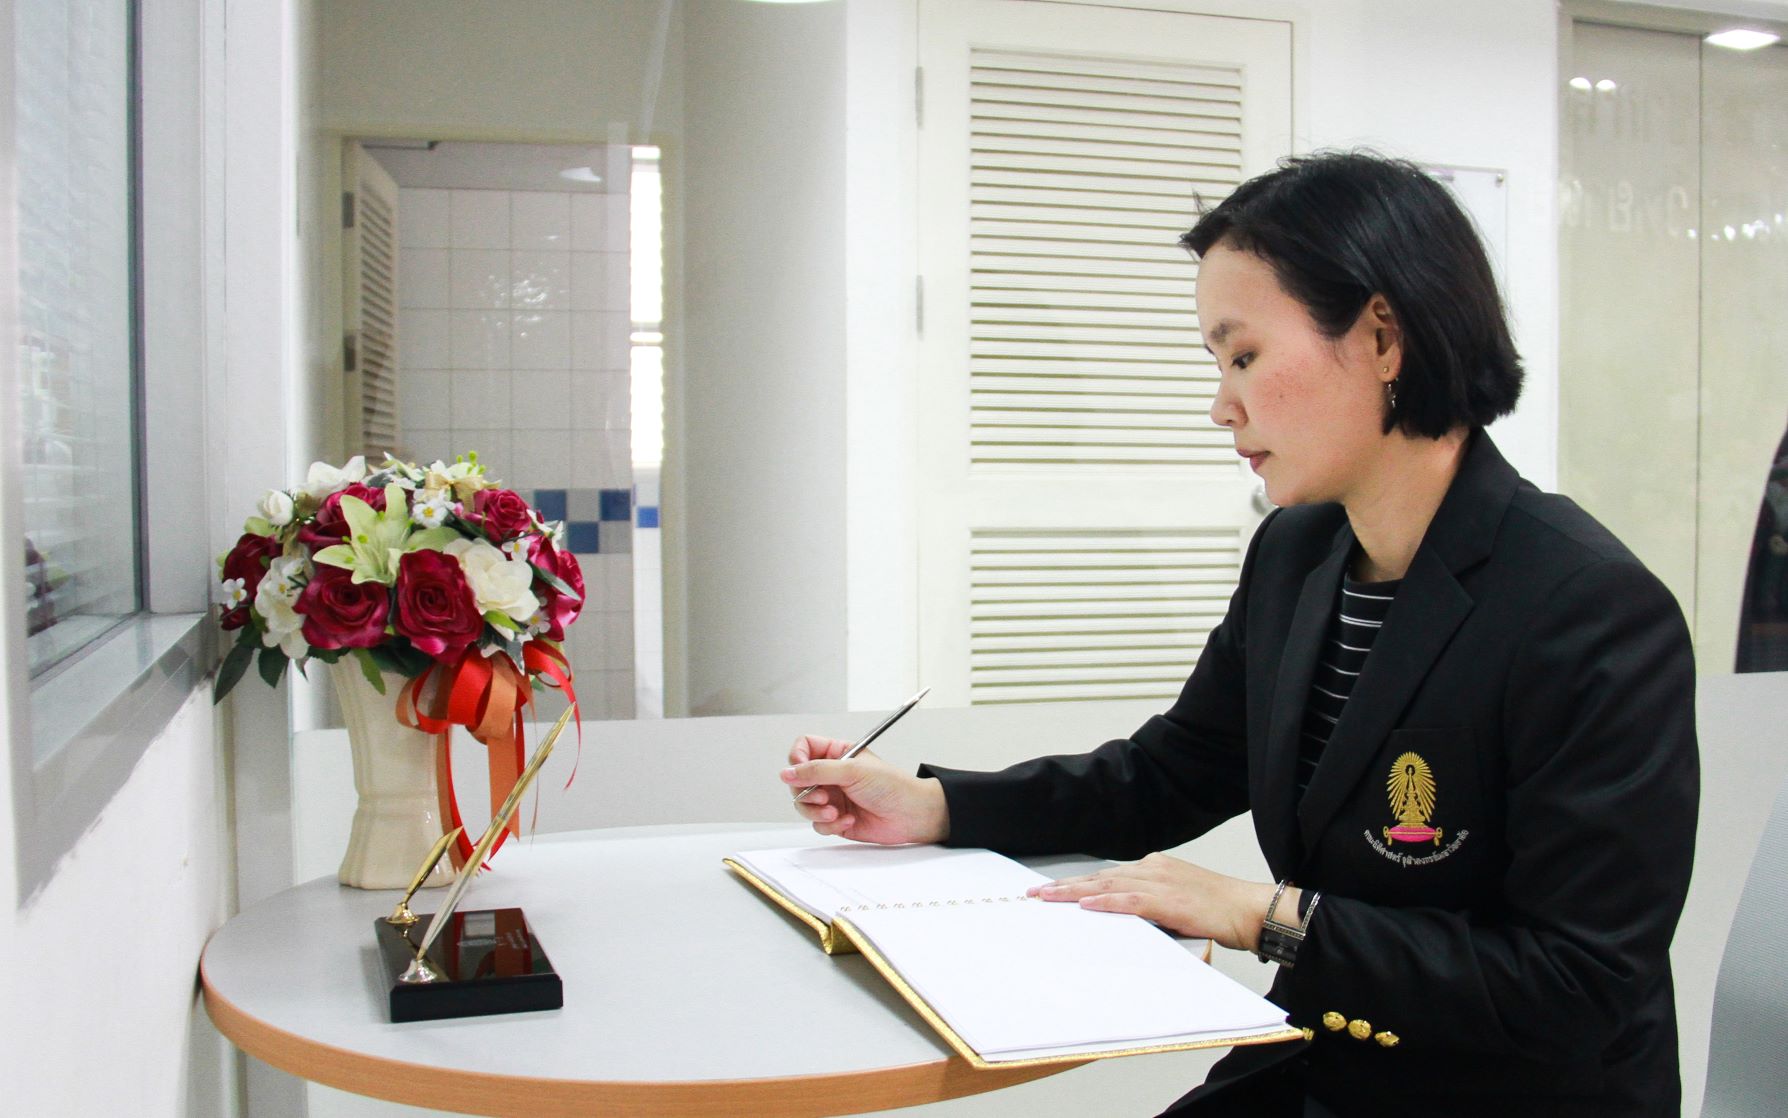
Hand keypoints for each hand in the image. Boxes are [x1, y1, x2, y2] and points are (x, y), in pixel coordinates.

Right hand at [780, 735, 949, 845]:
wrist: (911, 815)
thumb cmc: (892, 785)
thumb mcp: (852, 770)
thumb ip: (817, 771)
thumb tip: (787, 772)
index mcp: (837, 753)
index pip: (804, 748)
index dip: (796, 759)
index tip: (799, 771)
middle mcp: (832, 775)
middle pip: (798, 780)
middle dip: (808, 792)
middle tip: (826, 796)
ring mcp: (832, 798)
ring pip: (804, 805)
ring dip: (817, 811)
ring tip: (836, 812)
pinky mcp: (836, 819)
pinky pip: (817, 824)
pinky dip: (830, 825)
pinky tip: (849, 821)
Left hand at [1028, 852, 1288, 952]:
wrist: (1249, 908)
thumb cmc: (1218, 909)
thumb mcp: (1179, 903)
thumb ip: (1152, 907)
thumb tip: (1125, 919)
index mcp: (1155, 868)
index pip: (1108, 877)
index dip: (1079, 884)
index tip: (1053, 890)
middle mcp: (1153, 869)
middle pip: (1100, 878)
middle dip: (1065, 887)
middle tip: (1034, 893)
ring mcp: (1159, 882)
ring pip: (1107, 886)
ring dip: (1074, 893)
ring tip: (1047, 898)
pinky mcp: (1168, 900)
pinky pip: (1130, 901)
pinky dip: (1106, 903)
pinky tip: (1085, 905)